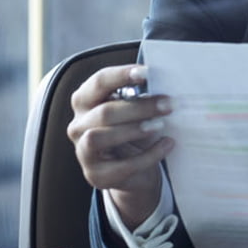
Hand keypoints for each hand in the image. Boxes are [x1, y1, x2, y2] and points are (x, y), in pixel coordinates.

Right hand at [66, 64, 173, 227]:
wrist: (136, 171)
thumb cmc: (136, 131)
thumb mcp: (137, 112)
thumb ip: (143, 96)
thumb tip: (168, 82)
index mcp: (87, 101)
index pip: (99, 82)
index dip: (122, 75)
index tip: (148, 72)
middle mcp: (78, 125)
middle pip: (104, 112)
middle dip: (139, 107)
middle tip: (169, 104)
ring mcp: (83, 152)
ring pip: (99, 137)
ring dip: (133, 130)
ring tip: (160, 125)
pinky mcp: (96, 175)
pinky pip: (121, 165)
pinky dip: (148, 155)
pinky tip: (167, 145)